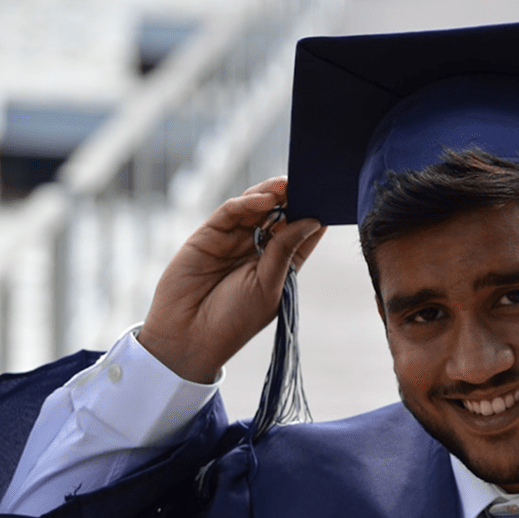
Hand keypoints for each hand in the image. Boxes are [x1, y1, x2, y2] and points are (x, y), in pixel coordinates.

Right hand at [139, 176, 326, 382]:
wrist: (188, 337)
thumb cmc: (234, 320)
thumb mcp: (269, 286)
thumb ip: (286, 251)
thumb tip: (312, 221)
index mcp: (280, 266)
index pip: (301, 234)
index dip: (314, 216)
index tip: (330, 197)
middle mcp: (258, 250)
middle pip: (280, 215)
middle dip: (294, 198)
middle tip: (308, 180)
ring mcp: (233, 240)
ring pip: (256, 208)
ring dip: (272, 194)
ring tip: (288, 183)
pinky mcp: (209, 235)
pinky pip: (230, 212)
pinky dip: (247, 203)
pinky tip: (264, 200)